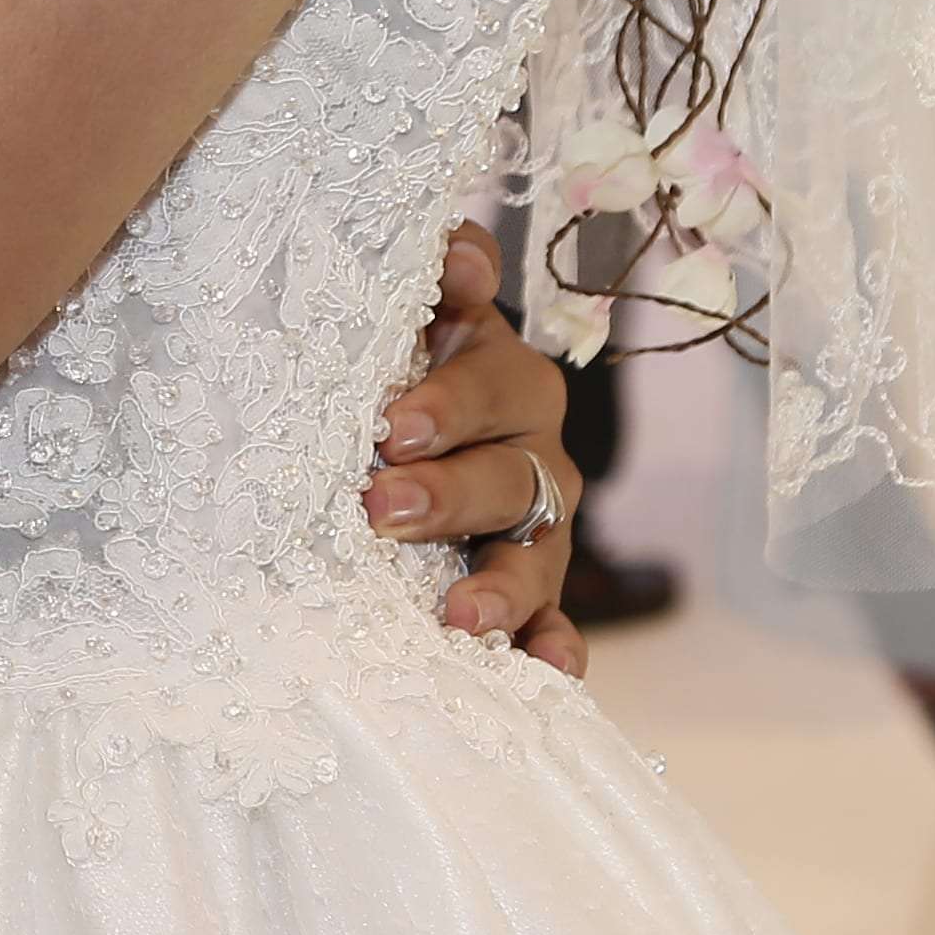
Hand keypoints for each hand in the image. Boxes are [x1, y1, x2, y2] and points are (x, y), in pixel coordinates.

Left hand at [366, 223, 587, 674]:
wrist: (384, 431)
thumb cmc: (378, 361)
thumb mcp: (391, 307)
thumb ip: (427, 266)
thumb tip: (458, 259)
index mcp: (494, 370)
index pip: (489, 376)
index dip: (449, 400)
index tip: (391, 425)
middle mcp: (528, 444)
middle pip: (508, 470)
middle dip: (448, 494)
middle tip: (381, 510)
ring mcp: (537, 522)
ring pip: (536, 551)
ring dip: (502, 585)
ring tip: (458, 615)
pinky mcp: (536, 589)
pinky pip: (556, 622)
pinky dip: (552, 649)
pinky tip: (543, 674)